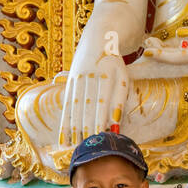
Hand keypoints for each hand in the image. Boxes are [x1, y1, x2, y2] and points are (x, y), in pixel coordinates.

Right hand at [59, 10, 129, 145]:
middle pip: (87, 106)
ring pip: (75, 107)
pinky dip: (65, 122)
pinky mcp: (70, 82)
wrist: (100, 38)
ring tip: (73, 147)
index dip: (100, 121)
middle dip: (86, 128)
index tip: (100, 139)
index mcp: (106, 75)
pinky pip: (66, 105)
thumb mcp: (123, 79)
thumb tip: (116, 128)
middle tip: (86, 148)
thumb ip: (119, 102)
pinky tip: (63, 138)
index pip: (102, 102)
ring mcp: (77, 78)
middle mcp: (89, 76)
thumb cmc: (115, 64)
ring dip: (73, 128)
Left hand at [142, 21, 187, 67]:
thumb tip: (179, 34)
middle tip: (147, 43)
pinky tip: (174, 46)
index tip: (146, 51)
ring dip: (170, 51)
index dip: (161, 54)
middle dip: (162, 52)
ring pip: (185, 59)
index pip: (179, 57)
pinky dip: (182, 52)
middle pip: (179, 60)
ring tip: (155, 42)